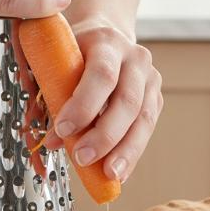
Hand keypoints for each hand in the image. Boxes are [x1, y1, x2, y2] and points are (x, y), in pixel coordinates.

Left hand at [46, 22, 162, 183]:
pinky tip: (120, 171)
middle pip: (127, 101)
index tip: (63, 130)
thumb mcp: (59, 63)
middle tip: (82, 158)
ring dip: (125, 151)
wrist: (106, 36)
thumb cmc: (76, 51)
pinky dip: (132, 152)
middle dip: (105, 135)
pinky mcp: (156, 97)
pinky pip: (147, 128)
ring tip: (109, 175)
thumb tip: (53, 142)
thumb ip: (53, 97)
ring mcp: (150, 78)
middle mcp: (135, 58)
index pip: (102, 75)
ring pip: (143, 119)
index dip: (84, 105)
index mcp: (107, 43)